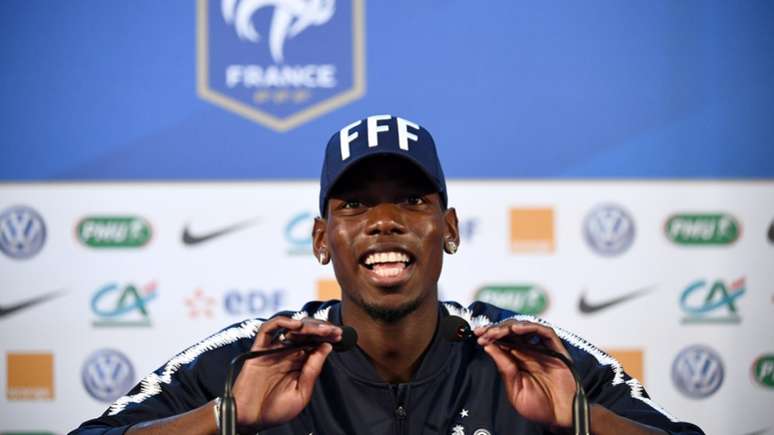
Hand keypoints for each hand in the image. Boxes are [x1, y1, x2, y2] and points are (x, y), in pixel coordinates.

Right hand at [232, 316, 341, 431]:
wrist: (250, 420)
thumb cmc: (275, 410)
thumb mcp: (301, 393)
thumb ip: (312, 370)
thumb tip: (326, 347)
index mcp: (299, 363)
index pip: (315, 343)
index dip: (327, 337)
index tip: (340, 335)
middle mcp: (287, 353)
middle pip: (305, 332)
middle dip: (321, 329)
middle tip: (334, 331)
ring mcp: (273, 350)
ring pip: (290, 328)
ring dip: (307, 325)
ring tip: (321, 329)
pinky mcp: (258, 350)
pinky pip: (267, 329)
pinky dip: (282, 322)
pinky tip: (296, 326)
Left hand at [475, 321, 575, 428]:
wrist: (561, 416)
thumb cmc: (540, 407)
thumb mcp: (515, 389)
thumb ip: (504, 369)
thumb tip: (488, 348)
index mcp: (517, 362)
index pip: (501, 343)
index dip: (489, 336)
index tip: (477, 335)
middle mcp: (529, 353)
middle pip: (510, 333)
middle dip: (495, 330)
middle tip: (483, 332)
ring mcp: (542, 350)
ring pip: (525, 328)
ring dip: (509, 327)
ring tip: (496, 332)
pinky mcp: (556, 350)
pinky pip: (544, 332)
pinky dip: (531, 327)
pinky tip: (517, 329)